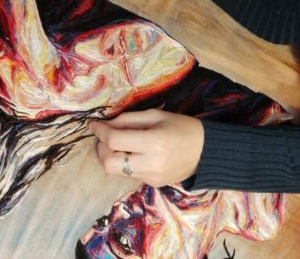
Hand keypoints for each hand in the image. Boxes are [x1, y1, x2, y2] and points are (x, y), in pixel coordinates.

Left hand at [89, 109, 203, 186]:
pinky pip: (128, 174)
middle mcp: (150, 163)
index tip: (93, 124)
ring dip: (110, 156)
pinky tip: (131, 152)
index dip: (100, 131)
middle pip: (109, 163)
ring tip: (116, 143)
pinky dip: (123, 162)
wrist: (206, 151)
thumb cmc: (181, 127)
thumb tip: (106, 123)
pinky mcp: (152, 184)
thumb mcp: (156, 115)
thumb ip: (129, 119)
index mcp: (153, 142)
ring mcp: (151, 177)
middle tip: (103, 136)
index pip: (115, 140)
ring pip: (116, 171)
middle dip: (100, 149)